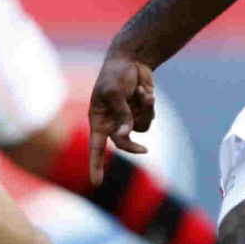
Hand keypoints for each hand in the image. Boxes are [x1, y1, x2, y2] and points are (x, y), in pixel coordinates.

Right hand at [88, 55, 155, 184]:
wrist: (132, 60)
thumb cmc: (115, 74)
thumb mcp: (114, 92)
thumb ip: (121, 114)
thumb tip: (126, 134)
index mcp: (98, 119)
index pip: (95, 147)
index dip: (95, 165)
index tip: (96, 183)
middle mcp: (112, 123)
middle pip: (123, 143)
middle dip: (133, 146)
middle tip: (143, 150)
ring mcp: (127, 119)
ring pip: (140, 129)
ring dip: (144, 111)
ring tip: (141, 93)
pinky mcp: (141, 113)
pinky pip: (149, 119)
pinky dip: (149, 105)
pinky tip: (144, 91)